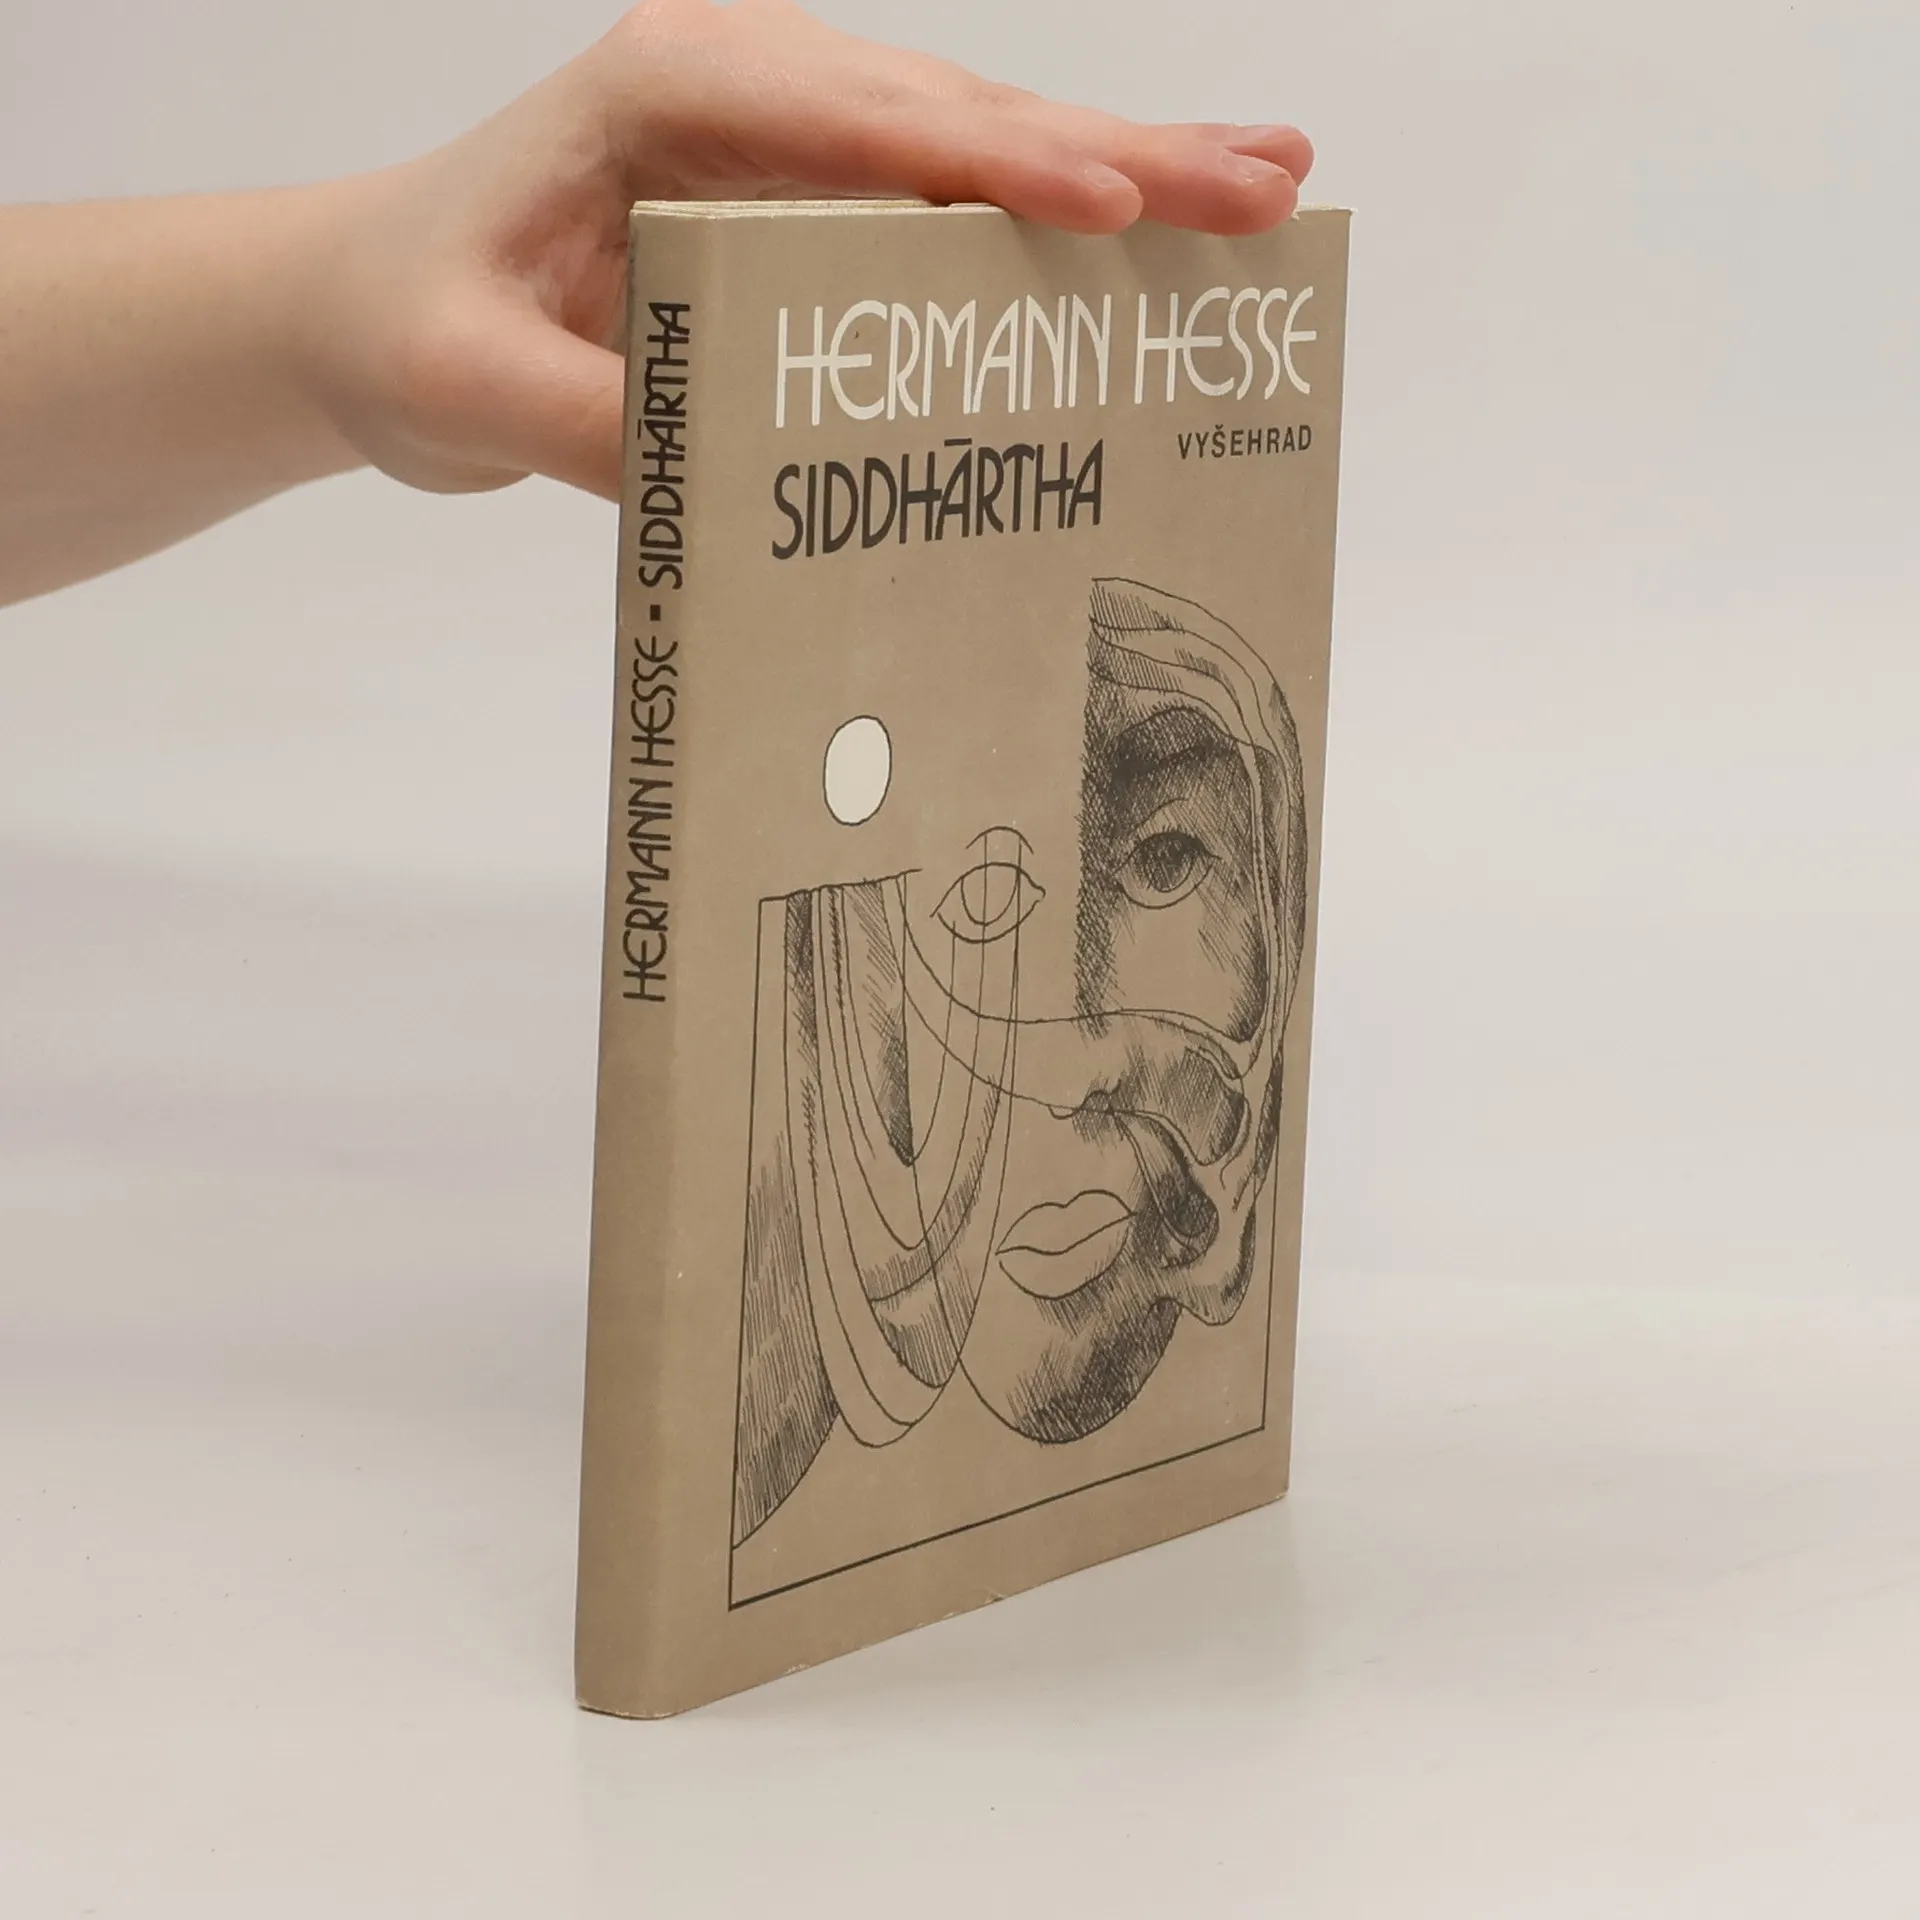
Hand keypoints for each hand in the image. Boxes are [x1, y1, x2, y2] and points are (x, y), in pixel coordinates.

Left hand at [300, 0, 1313, 501]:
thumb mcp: (469, 389)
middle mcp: (751, 89)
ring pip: (981, 152)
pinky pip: (951, 210)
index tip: (1110, 198)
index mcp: (668, 91)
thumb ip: (599, 426)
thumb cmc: (414, 318)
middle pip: (961, 119)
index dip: (995, 161)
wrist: (376, 309)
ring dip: (1125, 173)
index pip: (860, 120)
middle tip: (1264, 186)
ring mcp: (792, 141)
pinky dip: (1056, 227)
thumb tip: (745, 481)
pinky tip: (1155, 232)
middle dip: (1119, 153)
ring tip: (1264, 190)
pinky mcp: (811, 204)